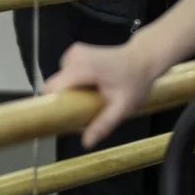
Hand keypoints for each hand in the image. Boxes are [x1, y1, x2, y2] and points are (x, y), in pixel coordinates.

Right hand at [42, 39, 164, 146]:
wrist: (143, 59)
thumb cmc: (136, 80)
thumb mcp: (123, 106)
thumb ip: (104, 124)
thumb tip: (87, 142)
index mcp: (85, 66)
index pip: (52, 87)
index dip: (52, 105)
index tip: (61, 119)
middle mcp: (75, 56)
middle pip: (54, 87)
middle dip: (65, 102)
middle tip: (85, 110)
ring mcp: (74, 53)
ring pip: (58, 82)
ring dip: (71, 94)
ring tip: (92, 98)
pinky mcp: (74, 54)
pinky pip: (65, 76)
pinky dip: (74, 85)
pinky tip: (91, 88)